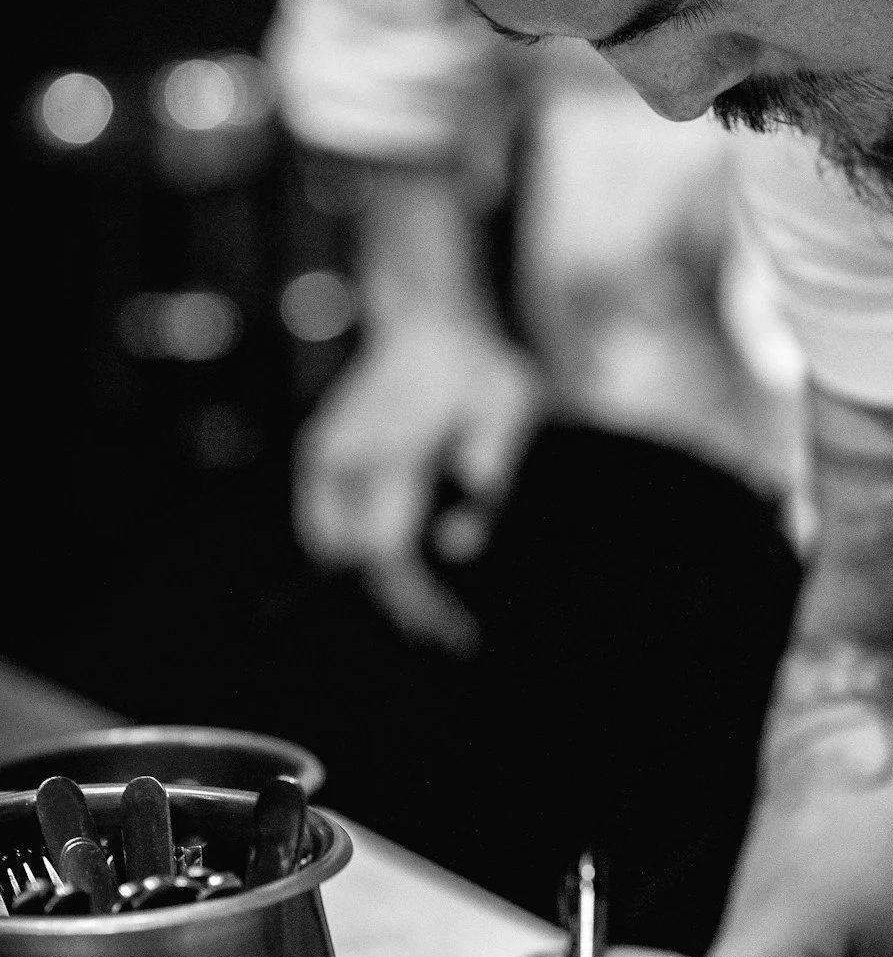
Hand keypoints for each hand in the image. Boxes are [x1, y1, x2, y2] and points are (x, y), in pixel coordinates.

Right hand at [294, 313, 543, 650]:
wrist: (434, 320)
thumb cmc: (483, 371)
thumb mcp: (510, 410)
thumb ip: (491, 469)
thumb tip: (459, 546)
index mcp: (391, 448)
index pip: (387, 553)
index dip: (414, 601)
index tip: (449, 632)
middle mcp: (343, 454)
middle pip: (358, 560)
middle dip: (402, 604)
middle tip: (450, 636)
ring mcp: (324, 454)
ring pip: (335, 547)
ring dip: (377, 580)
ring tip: (433, 607)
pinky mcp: (318, 454)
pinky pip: (327, 525)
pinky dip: (355, 551)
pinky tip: (404, 566)